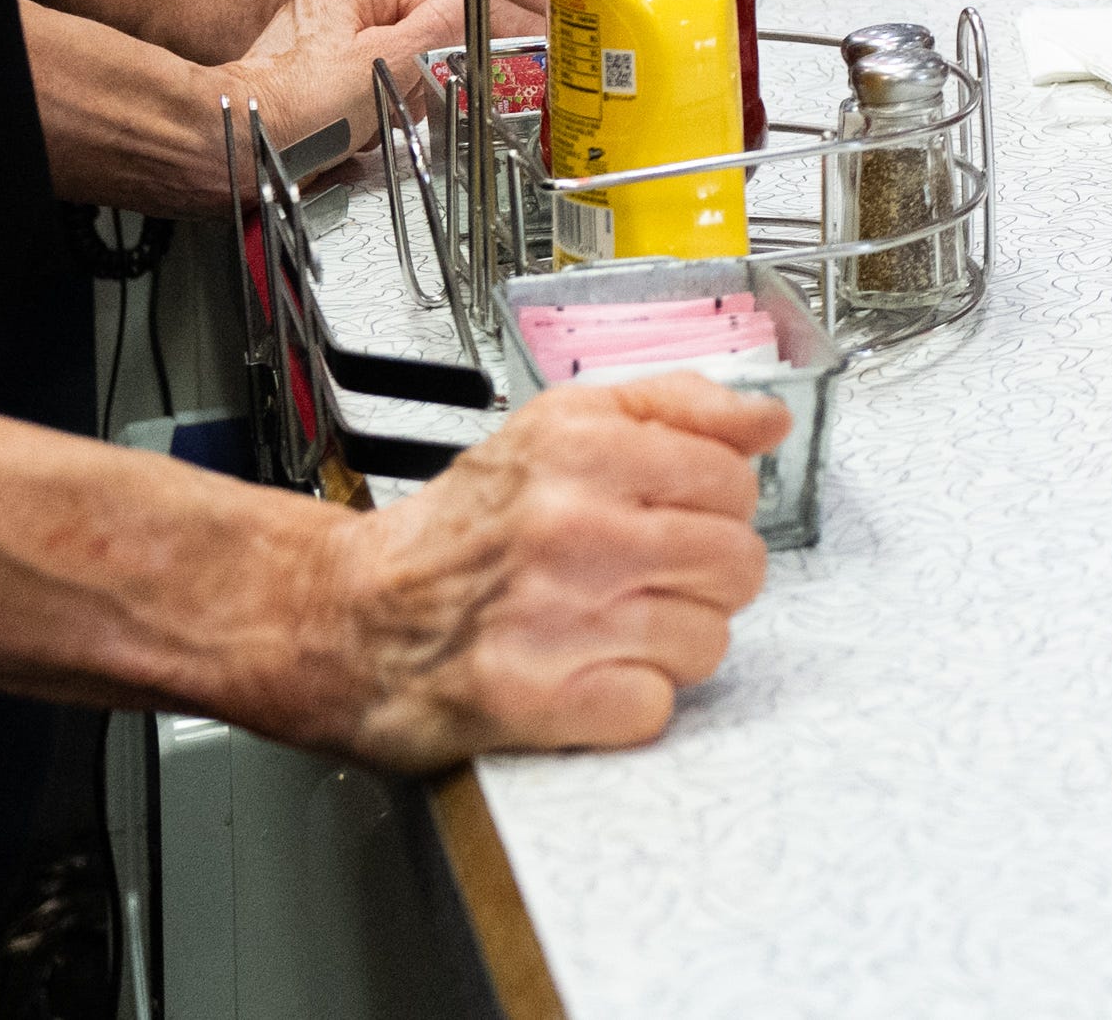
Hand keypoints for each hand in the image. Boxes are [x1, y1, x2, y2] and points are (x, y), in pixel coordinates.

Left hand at [225, 0, 475, 167]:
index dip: (440, 49)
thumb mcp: (391, 59)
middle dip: (406, 85)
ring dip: (383, 110)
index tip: (442, 76)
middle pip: (408, 47)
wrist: (243, 148)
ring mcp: (317, 50)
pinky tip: (344, 135)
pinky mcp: (310, 87)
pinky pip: (359, 100)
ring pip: (386, 79)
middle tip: (386, 102)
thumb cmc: (300, 102)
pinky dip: (360, 122)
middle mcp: (329, 9)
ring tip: (358, 122)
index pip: (429, 8)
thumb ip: (444, 25)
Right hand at [302, 377, 784, 768]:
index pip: (733, 479)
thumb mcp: (554, 427)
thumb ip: (673, 407)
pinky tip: (589, 672)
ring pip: (708, 639)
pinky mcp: (539, 700)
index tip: (677, 515)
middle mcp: (571, 525)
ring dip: (669, 642)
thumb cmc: (457, 529)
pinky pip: (656, 706)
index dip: (715, 505)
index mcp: (580, 448)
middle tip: (647, 576)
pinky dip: (630, 701)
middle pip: (735, 563)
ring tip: (612, 626)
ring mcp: (557, 616)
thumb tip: (766, 419)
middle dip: (702, 577)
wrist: (345, 616)